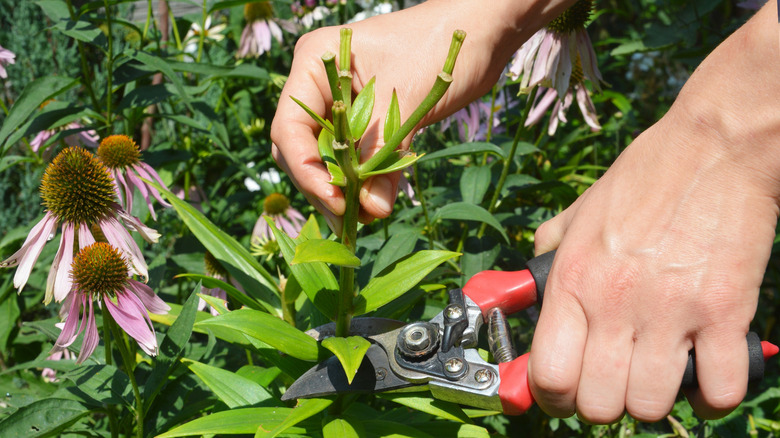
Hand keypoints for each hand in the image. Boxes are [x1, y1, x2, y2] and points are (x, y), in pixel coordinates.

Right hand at [270, 0, 569, 231]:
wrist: (476, 34)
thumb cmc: (439, 47)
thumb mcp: (407, 100)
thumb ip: (383, 154)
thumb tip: (372, 210)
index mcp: (315, 62)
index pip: (291, 127)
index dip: (307, 170)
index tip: (335, 201)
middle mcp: (318, 84)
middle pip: (301, 148)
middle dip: (322, 187)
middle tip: (349, 221)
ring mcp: (338, 104)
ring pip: (324, 158)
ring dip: (341, 191)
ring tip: (365, 219)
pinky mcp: (361, 121)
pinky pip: (350, 159)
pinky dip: (360, 183)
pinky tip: (374, 205)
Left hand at [528, 2, 779, 422]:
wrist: (714, 149)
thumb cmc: (642, 179)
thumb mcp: (578, 213)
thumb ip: (547, 253)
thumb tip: (523, 287)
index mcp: (573, 281)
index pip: (547, 375)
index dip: (552, 398)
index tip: (562, 395)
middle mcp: (615, 303)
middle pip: (598, 405)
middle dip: (602, 404)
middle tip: (613, 382)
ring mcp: (671, 312)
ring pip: (651, 406)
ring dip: (652, 401)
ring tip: (656, 374)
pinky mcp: (725, 313)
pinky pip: (718, 391)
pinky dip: (712, 397)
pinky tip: (705, 374)